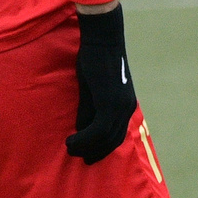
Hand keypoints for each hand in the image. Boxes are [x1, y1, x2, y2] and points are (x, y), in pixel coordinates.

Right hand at [67, 6, 137, 163]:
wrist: (103, 39)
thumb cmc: (96, 59)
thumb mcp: (92, 89)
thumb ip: (89, 110)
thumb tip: (82, 130)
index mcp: (126, 105)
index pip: (117, 135)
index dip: (103, 148)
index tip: (89, 156)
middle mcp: (127, 108)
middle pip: (112, 140)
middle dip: (95, 152)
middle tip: (79, 158)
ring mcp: (120, 106)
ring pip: (104, 138)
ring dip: (86, 147)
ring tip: (70, 149)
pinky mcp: (110, 102)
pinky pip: (97, 130)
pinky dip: (84, 139)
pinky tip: (71, 141)